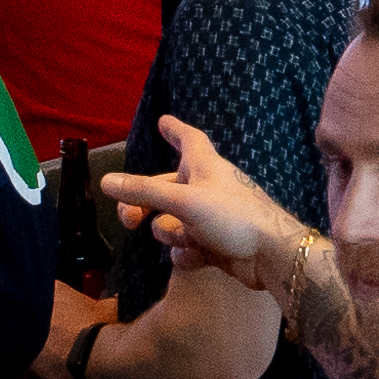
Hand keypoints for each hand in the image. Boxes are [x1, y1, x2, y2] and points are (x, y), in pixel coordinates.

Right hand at [95, 114, 320, 290]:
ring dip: (173, 235)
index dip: (175, 130)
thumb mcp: (184, 202)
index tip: (163, 121)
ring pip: (172, 224)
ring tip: (190, 240)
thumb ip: (144, 192)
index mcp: (205, 166)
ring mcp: (211, 219)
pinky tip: (199, 258)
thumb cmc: (234, 216)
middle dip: (144, 205)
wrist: (271, 257)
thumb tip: (106, 181)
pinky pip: (185, 248)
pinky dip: (187, 254)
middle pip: (165, 190)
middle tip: (129, 221)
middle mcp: (207, 188)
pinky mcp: (215, 246)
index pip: (189, 139)